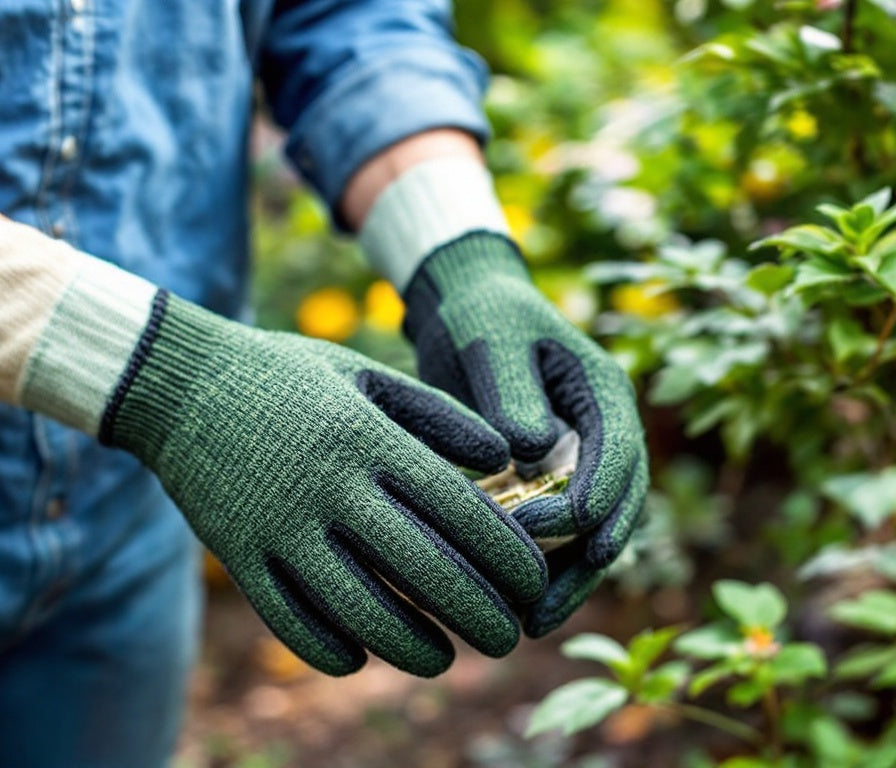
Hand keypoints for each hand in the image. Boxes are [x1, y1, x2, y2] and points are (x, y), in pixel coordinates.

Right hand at [103, 292, 546, 676]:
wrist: (177, 382)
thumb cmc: (284, 375)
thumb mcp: (363, 373)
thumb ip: (436, 412)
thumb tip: (503, 456)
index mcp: (366, 436)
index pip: (456, 508)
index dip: (506, 555)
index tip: (536, 584)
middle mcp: (327, 486)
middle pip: (420, 567)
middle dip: (477, 613)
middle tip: (507, 639)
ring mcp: (278, 525)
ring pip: (358, 607)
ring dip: (410, 645)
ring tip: (443, 659)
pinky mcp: (236, 554)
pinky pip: (289, 619)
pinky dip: (329, 649)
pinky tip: (360, 658)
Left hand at [402, 232, 648, 636]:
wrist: (465, 309)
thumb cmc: (480, 317)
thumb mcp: (493, 342)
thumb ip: (512, 393)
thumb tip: (531, 451)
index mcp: (605, 393)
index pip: (617, 457)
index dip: (587, 500)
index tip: (536, 530)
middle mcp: (605, 432)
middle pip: (616, 508)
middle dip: (586, 561)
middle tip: (541, 608)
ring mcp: (583, 457)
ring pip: (593, 530)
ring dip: (569, 577)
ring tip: (531, 622)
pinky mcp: (553, 476)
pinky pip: (561, 529)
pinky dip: (544, 564)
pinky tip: (512, 600)